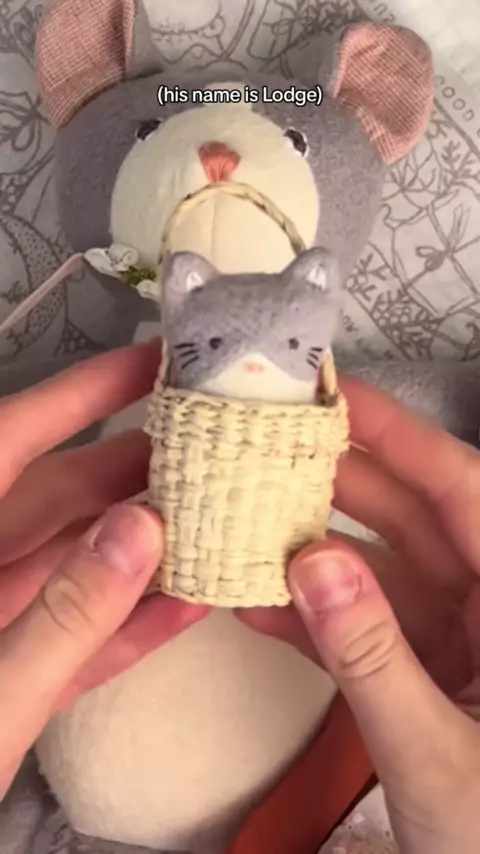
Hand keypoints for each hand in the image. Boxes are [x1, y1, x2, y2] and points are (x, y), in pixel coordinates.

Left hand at [0, 341, 208, 798]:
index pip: (12, 443)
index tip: (150, 362)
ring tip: (219, 515)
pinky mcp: (12, 678)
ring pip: (76, 568)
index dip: (80, 395)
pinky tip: (192, 605)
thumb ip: (67, 614)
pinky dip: (128, 625)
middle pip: (57, 501)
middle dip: (135, 473)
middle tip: (212, 446)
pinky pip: (77, 637)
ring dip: (144, 550)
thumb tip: (145, 528)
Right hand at [239, 376, 479, 852]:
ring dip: (310, 551)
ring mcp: (452, 638)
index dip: (400, 435)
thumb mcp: (440, 756)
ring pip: (377, 570)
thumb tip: (311, 563)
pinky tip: (253, 604)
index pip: (461, 491)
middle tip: (264, 446)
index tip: (334, 395)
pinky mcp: (418, 672)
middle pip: (411, 519)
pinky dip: (311, 619)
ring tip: (240, 517)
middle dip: (338, 482)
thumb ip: (374, 660)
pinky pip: (361, 627)